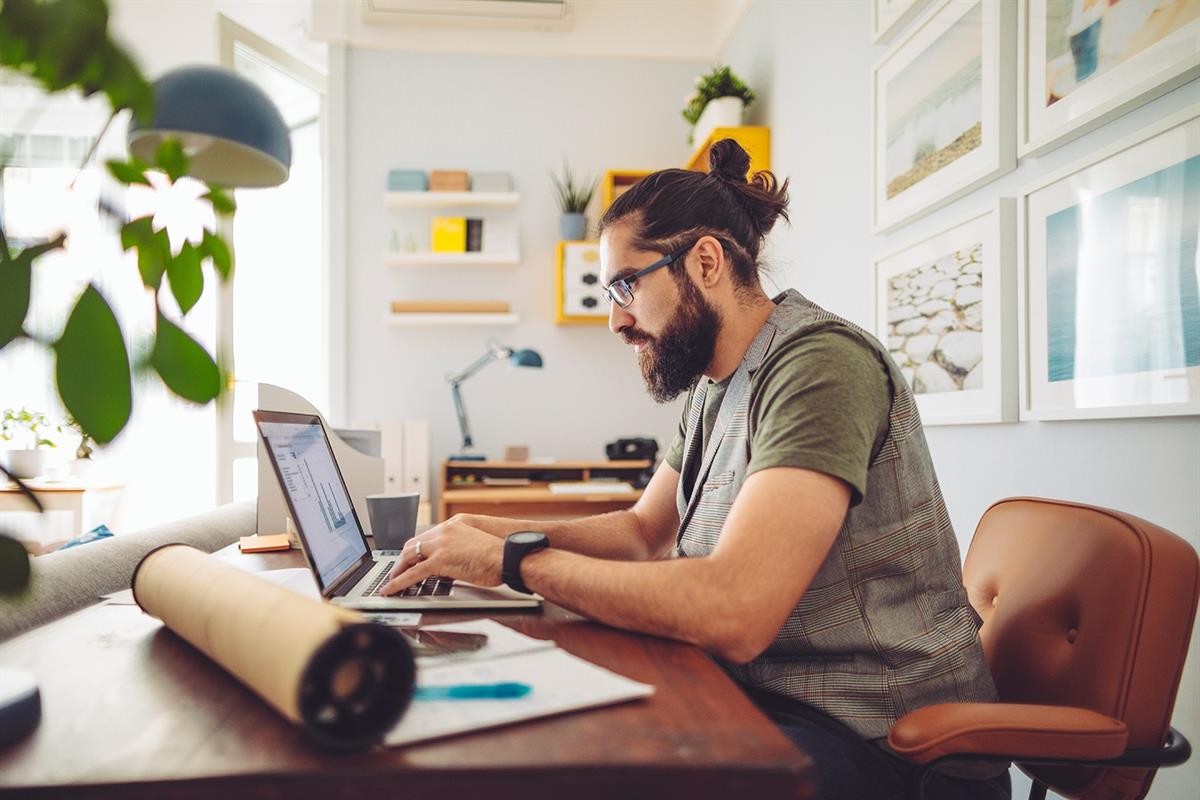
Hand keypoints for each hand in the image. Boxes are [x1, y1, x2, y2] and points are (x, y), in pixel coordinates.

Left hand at [381, 517, 504, 594]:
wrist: (509, 557)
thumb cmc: (499, 556)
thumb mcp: (475, 546)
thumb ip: (458, 550)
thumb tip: (449, 565)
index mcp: (453, 525)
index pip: (426, 536)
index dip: (415, 550)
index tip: (409, 558)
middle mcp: (444, 531)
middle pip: (413, 544)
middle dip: (402, 559)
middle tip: (396, 571)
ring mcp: (441, 544)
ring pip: (409, 556)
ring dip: (397, 570)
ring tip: (390, 581)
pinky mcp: (440, 560)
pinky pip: (413, 573)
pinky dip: (398, 582)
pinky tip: (391, 589)